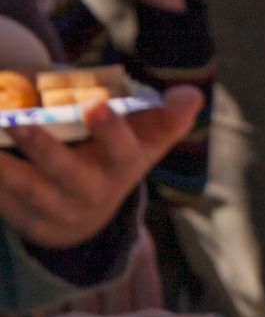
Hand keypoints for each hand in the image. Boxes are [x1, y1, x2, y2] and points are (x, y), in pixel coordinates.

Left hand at [0, 86, 200, 250]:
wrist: (79, 221)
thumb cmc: (110, 165)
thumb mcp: (142, 145)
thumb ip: (164, 118)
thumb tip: (192, 95)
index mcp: (121, 166)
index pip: (124, 148)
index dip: (112, 129)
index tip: (96, 103)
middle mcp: (90, 191)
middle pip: (68, 172)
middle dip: (43, 146)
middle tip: (17, 117)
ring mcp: (54, 207)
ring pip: (26, 187)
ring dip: (3, 166)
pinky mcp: (22, 215)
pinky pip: (2, 196)